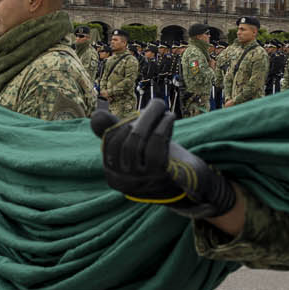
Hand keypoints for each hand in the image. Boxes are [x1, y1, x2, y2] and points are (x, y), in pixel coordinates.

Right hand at [91, 99, 235, 218]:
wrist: (192, 185)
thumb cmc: (161, 163)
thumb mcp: (137, 148)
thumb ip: (117, 133)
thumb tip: (96, 115)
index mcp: (114, 176)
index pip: (110, 143)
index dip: (123, 124)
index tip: (138, 116)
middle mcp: (124, 181)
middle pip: (125, 140)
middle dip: (141, 117)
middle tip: (156, 104)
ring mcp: (142, 180)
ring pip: (138, 140)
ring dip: (152, 118)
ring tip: (162, 108)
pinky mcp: (161, 176)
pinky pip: (156, 145)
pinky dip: (163, 126)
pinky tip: (170, 117)